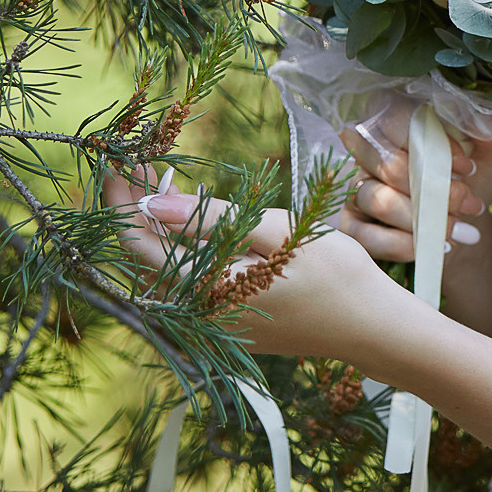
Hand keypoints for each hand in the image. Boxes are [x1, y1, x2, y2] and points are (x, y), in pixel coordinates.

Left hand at [100, 166, 401, 359]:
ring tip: (160, 186)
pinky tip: (189, 223)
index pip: (139, 245)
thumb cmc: (334, 273)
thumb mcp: (277, 230)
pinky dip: (177, 252)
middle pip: (142, 261)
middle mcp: (198, 318)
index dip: (122, 202)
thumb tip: (152, 205)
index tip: (120, 163)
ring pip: (160, 275)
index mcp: (206, 293)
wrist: (371, 327)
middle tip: (140, 167)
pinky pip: (183, 287)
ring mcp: (210, 327)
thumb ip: (213, 219)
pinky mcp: (224, 327)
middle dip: (135, 212)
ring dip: (155, 231)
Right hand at [329, 99, 491, 263]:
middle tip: (470, 206)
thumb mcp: (482, 155)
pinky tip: (435, 246)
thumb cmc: (462, 180)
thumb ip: (488, 134)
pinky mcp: (345, 223)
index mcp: (388, 116)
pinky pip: (365, 236)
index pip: (398, 120)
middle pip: (389, 164)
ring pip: (378, 200)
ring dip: (422, 220)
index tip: (468, 168)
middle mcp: (360, 146)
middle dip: (436, 191)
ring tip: (457, 229)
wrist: (457, 223)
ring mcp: (349, 185)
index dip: (435, 146)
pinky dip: (403, 245)